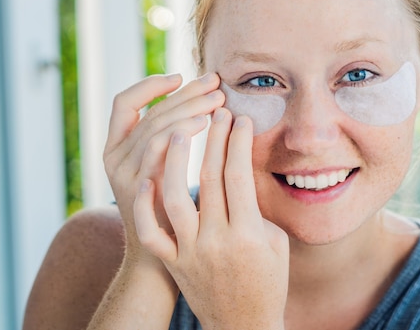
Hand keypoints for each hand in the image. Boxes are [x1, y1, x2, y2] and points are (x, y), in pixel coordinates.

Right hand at [103, 72, 223, 260]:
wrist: (161, 262)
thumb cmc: (173, 212)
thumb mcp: (166, 170)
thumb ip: (174, 138)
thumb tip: (208, 99)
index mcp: (116, 147)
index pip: (124, 102)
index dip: (150, 85)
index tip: (181, 76)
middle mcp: (113, 157)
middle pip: (150, 111)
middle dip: (185, 93)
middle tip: (216, 84)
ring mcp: (122, 174)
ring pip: (155, 126)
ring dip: (188, 108)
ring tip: (217, 102)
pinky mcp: (137, 190)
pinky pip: (155, 151)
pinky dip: (179, 132)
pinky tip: (204, 124)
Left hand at [134, 108, 288, 329]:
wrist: (244, 326)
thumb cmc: (268, 283)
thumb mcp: (276, 244)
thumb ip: (256, 210)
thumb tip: (238, 177)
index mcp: (248, 234)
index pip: (239, 176)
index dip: (239, 143)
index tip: (240, 120)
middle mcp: (216, 240)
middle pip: (210, 178)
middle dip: (214, 139)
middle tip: (217, 112)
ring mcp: (190, 252)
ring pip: (173, 197)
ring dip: (175, 160)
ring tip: (179, 130)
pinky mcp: (173, 262)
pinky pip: (151, 232)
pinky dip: (144, 205)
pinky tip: (147, 177)